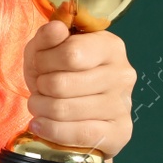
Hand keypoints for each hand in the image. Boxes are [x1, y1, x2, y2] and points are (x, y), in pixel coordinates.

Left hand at [23, 20, 136, 157]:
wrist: (80, 110)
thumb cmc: (63, 74)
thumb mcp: (47, 50)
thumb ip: (47, 36)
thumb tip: (57, 28)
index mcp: (110, 46)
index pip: (70, 53)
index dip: (44, 61)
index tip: (40, 65)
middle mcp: (122, 74)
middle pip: (62, 84)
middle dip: (41, 88)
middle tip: (41, 89)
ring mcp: (123, 104)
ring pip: (65, 110)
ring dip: (40, 108)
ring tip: (39, 105)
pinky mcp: (120, 132)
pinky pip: (79, 134)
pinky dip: (51, 130)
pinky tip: (40, 124)